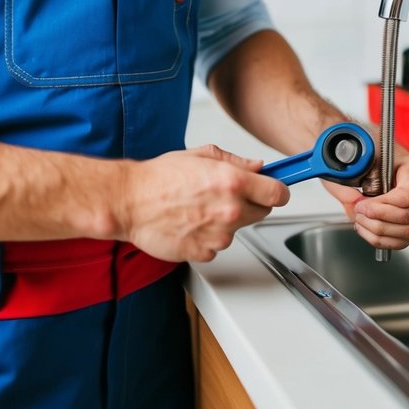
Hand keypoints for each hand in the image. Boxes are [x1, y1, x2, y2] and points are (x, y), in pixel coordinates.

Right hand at [114, 144, 289, 262]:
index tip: (274, 189)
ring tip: (198, 208)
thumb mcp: (201, 155)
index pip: (279, 193)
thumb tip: (257, 167)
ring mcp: (218, 235)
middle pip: (263, 212)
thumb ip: (236, 161)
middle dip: (251, 203)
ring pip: (238, 230)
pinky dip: (208, 237)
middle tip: (226, 195)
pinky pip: (217, 246)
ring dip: (226, 221)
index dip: (277, 190)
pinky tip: (190, 223)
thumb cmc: (159, 178)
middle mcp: (230, 210)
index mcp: (233, 182)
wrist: (129, 202)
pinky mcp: (204, 253)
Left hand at [323, 149, 408, 250]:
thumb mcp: (364, 162)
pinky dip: (379, 239)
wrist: (392, 164)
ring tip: (361, 220)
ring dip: (376, 230)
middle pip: (406, 217)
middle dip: (376, 218)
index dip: (380, 206)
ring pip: (405, 233)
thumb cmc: (381, 160)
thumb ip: (353, 178)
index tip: (362, 204)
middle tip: (358, 211)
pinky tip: (366, 228)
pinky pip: (401, 243)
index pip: (405, 197)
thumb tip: (348, 201)